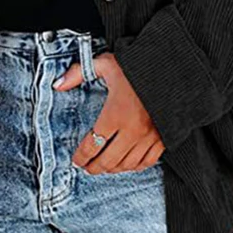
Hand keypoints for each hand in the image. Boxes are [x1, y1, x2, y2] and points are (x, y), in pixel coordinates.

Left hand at [53, 51, 165, 173]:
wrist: (174, 67)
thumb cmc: (139, 64)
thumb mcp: (106, 63)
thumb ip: (80, 73)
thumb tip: (58, 84)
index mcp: (116, 113)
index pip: (92, 144)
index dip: (82, 156)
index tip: (76, 159)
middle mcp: (132, 129)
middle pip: (108, 160)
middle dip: (94, 167)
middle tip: (87, 167)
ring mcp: (150, 136)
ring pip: (127, 165)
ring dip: (113, 169)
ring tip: (104, 166)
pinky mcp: (163, 138)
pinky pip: (147, 161)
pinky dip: (135, 166)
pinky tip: (127, 163)